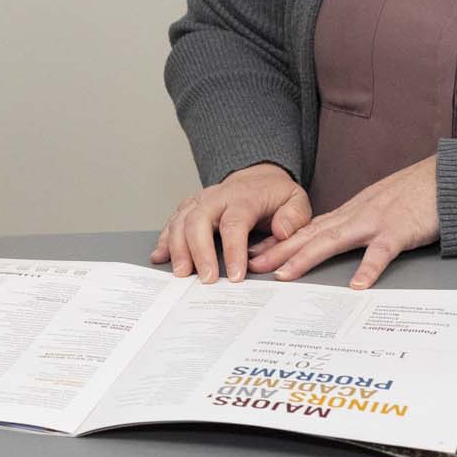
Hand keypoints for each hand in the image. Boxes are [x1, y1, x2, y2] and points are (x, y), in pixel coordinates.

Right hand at [151, 162, 309, 282]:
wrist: (257, 177)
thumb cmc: (275, 195)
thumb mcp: (296, 200)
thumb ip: (293, 217)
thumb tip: (281, 232)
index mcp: (244, 196)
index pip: (235, 222)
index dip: (234, 251)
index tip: (235, 276)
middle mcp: (217, 197)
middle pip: (199, 219)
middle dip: (198, 251)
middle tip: (204, 279)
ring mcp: (200, 201)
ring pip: (180, 220)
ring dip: (177, 247)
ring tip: (181, 273)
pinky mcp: (189, 208)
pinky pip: (172, 222)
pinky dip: (164, 240)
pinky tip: (160, 257)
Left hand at [251, 157, 438, 287]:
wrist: (444, 176)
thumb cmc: (415, 193)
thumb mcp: (378, 206)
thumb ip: (358, 222)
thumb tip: (339, 239)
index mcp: (351, 212)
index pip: (308, 229)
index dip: (281, 242)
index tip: (257, 253)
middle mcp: (356, 215)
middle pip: (310, 235)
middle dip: (279, 251)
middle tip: (253, 265)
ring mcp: (376, 222)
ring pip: (333, 241)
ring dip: (306, 257)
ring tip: (285, 275)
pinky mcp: (399, 231)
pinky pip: (381, 252)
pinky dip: (368, 269)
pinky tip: (357, 285)